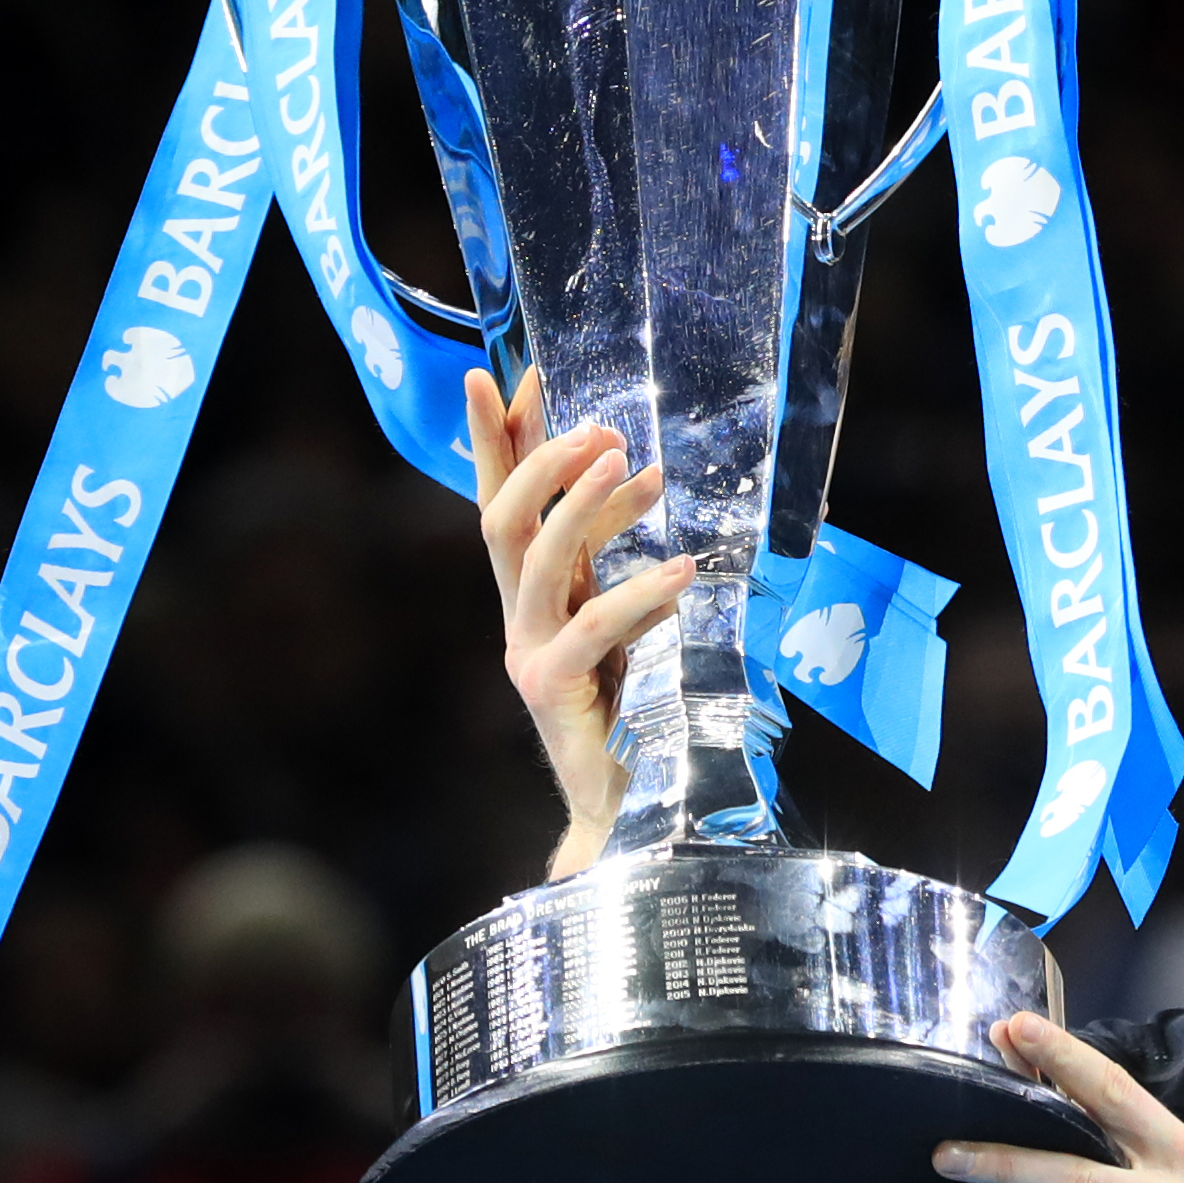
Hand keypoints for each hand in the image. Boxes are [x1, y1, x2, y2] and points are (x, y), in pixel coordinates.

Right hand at [466, 365, 687, 867]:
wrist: (630, 809)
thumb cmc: (638, 710)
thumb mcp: (627, 614)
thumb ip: (618, 554)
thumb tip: (642, 471)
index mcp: (533, 597)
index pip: (505, 502)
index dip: (505, 440)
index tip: (517, 373)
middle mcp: (519, 619)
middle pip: (500, 520)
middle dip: (537, 460)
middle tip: (596, 425)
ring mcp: (528, 654)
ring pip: (536, 560)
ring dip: (582, 506)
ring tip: (634, 465)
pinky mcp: (553, 690)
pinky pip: (593, 627)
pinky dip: (638, 592)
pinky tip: (684, 569)